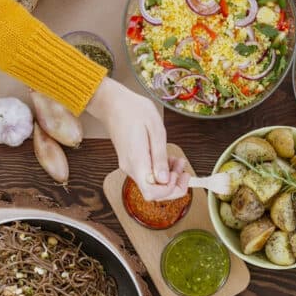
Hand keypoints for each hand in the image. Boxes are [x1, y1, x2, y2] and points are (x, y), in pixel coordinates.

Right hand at [86, 78, 189, 200]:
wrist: (112, 103)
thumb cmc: (133, 110)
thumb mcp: (155, 130)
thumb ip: (159, 157)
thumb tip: (164, 180)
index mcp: (137, 161)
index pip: (152, 192)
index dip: (169, 190)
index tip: (179, 175)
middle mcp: (131, 168)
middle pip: (153, 193)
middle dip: (173, 185)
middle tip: (182, 168)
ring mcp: (130, 167)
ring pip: (152, 184)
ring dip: (169, 177)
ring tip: (177, 161)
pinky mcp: (132, 163)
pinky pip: (148, 175)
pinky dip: (161, 171)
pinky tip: (167, 158)